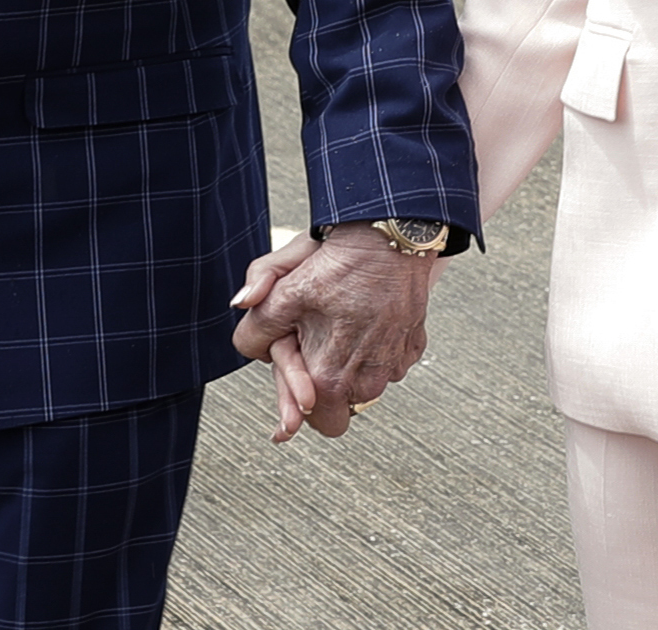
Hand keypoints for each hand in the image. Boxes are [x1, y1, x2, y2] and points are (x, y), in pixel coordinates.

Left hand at [232, 225, 434, 439]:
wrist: (391, 236)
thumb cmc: (340, 263)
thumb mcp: (285, 290)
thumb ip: (256, 326)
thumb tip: (246, 344)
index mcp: (331, 378)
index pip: (313, 421)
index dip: (295, 409)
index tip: (289, 419)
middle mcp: (368, 381)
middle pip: (339, 406)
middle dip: (322, 384)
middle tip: (311, 353)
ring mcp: (394, 365)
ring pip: (363, 384)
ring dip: (348, 366)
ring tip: (337, 326)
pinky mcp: (411, 347)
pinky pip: (385, 362)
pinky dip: (372, 349)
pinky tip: (362, 320)